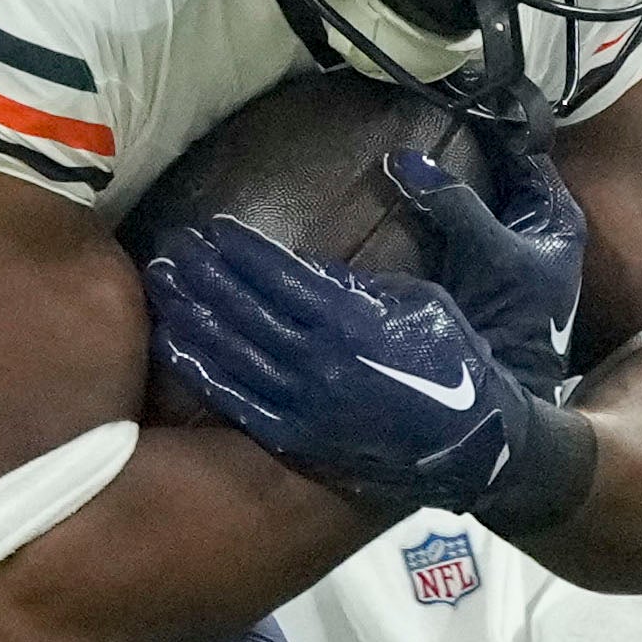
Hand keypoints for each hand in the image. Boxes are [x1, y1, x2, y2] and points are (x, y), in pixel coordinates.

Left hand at [144, 216, 595, 533]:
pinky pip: (241, 401)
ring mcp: (307, 403)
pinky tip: (175, 345)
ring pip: (233, 353)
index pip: (281, 276)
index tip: (211, 228)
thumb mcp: (425, 297)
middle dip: (204, 277)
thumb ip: (371, 267)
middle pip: (246, 310)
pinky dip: (205, 371)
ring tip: (162, 285)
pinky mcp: (302, 436)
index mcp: (354, 321)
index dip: (242, 250)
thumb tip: (366, 199)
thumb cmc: (456, 358)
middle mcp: (321, 361)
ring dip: (194, 316)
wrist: (479, 443)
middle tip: (168, 249)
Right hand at [385, 145, 583, 402]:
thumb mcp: (487, 248)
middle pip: (498, 177)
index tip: (455, 102)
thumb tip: (403, 159)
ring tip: (409, 155)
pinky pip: (455, 227)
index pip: (525, 156)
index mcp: (558, 217)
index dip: (494, 129)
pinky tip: (407, 201)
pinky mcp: (479, 274)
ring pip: (477, 201)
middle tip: (423, 122)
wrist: (505, 383)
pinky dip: (435, 213)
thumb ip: (451, 200)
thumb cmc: (514, 313)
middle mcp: (539, 231)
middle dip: (463, 154)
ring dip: (447, 185)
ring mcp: (509, 253)